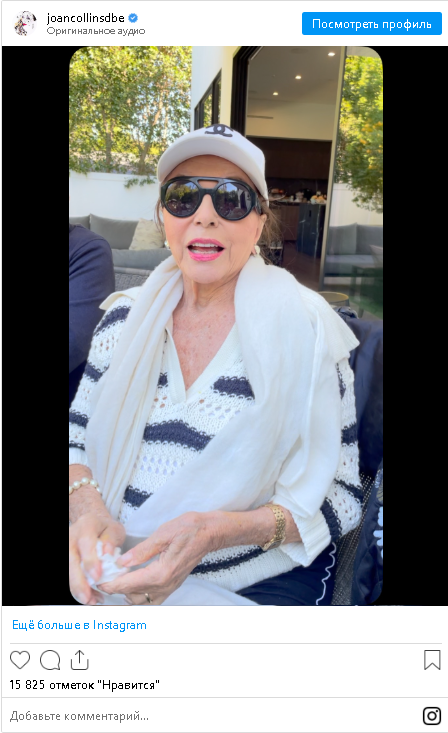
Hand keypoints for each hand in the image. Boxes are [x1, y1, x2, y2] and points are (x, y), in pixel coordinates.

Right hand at [69, 512, 125, 605]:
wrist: (93, 524)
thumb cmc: (105, 529)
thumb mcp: (114, 529)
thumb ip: (111, 539)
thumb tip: (107, 554)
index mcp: (87, 525)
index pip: (86, 542)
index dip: (90, 560)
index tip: (97, 576)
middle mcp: (72, 536)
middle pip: (71, 559)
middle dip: (78, 581)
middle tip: (87, 597)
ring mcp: (67, 547)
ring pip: (68, 569)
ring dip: (77, 588)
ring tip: (90, 600)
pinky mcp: (66, 558)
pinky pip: (69, 575)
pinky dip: (79, 588)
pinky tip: (89, 597)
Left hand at [99, 511, 216, 604]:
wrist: (209, 532)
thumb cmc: (189, 529)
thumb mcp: (162, 534)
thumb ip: (141, 551)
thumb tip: (122, 562)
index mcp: (161, 573)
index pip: (129, 584)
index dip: (111, 584)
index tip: (98, 581)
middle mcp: (166, 584)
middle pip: (133, 597)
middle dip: (116, 590)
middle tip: (103, 579)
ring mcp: (171, 587)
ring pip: (143, 601)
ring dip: (127, 594)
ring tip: (115, 581)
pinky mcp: (173, 584)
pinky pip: (153, 598)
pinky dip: (140, 595)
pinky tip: (132, 583)